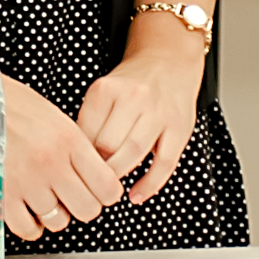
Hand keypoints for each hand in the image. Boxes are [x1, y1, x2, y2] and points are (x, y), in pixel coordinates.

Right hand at [0, 78, 127, 242]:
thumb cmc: (14, 105)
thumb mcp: (55, 118)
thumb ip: (76, 148)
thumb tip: (94, 177)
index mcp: (69, 140)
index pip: (108, 187)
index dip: (106, 193)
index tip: (99, 190)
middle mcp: (51, 163)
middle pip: (87, 210)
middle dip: (83, 206)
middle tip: (72, 196)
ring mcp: (27, 181)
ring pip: (58, 221)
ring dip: (55, 214)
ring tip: (45, 198)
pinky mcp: (3, 194)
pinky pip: (27, 228)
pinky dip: (31, 226)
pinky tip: (29, 212)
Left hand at [77, 36, 207, 205]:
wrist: (168, 62)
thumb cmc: (130, 84)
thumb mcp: (104, 92)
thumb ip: (92, 121)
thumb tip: (78, 160)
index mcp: (108, 89)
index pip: (85, 132)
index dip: (79, 155)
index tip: (78, 165)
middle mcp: (134, 97)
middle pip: (108, 145)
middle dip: (98, 167)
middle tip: (92, 179)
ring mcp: (159, 113)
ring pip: (133, 153)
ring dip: (119, 175)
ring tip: (110, 187)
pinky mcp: (180, 128)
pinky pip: (164, 163)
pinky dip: (149, 185)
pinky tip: (136, 195)